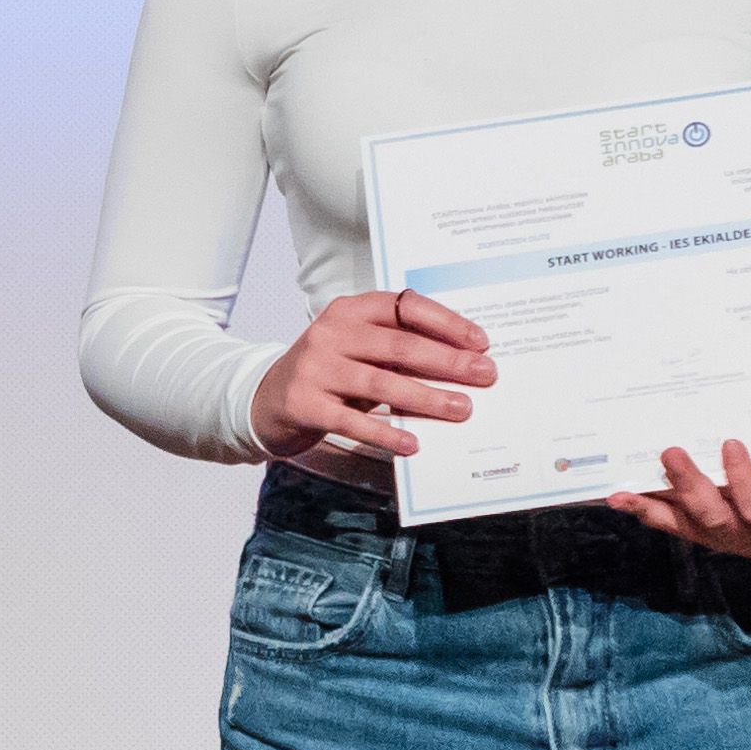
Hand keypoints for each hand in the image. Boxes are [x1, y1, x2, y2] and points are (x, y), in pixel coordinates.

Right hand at [248, 286, 498, 464]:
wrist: (265, 401)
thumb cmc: (327, 374)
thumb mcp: (357, 350)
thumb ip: (395, 349)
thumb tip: (459, 365)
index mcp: (350, 310)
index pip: (404, 306)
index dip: (446, 323)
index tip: (480, 342)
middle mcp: (330, 333)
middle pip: (399, 345)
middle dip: (448, 362)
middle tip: (485, 376)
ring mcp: (315, 368)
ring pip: (381, 382)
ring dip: (426, 397)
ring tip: (461, 409)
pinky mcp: (304, 404)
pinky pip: (353, 421)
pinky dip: (386, 433)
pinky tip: (413, 444)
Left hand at [603, 441, 750, 567]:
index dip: (743, 480)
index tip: (731, 444)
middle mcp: (744, 532)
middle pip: (715, 515)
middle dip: (690, 486)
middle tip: (671, 452)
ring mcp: (717, 534)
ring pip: (685, 522)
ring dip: (653, 503)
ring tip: (625, 489)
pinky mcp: (696, 531)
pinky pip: (668, 522)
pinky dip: (642, 510)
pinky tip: (617, 497)